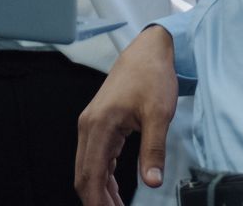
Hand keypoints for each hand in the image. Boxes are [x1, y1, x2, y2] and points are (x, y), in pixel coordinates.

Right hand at [76, 25, 177, 205]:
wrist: (147, 52)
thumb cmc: (152, 76)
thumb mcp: (159, 114)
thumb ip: (154, 150)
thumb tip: (153, 181)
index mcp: (99, 125)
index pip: (91, 175)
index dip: (97, 202)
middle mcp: (88, 127)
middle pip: (83, 176)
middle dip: (97, 201)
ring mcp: (91, 126)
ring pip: (88, 169)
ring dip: (100, 192)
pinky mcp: (99, 126)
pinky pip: (96, 159)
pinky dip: (103, 179)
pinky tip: (114, 193)